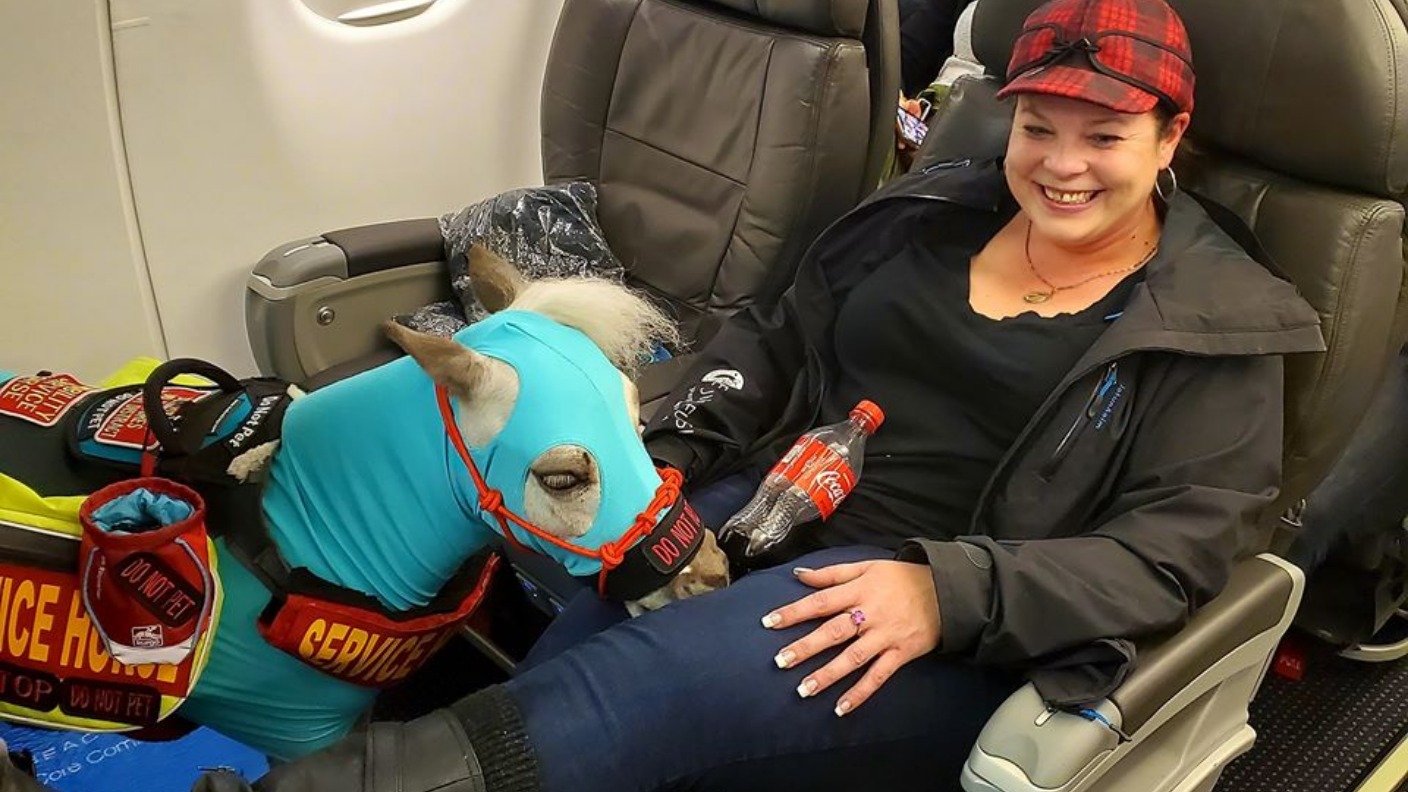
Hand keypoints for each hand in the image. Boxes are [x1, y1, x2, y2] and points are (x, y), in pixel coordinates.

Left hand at [761, 560, 940, 716]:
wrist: (946, 590)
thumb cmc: (902, 578)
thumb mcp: (867, 566)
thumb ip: (832, 573)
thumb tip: (799, 574)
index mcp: (859, 590)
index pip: (820, 601)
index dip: (794, 611)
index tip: (769, 622)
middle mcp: (870, 614)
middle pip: (833, 632)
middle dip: (805, 648)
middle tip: (780, 661)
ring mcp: (886, 636)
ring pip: (853, 658)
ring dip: (828, 675)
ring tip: (804, 690)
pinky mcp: (901, 653)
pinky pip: (879, 676)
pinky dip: (861, 692)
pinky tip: (841, 707)